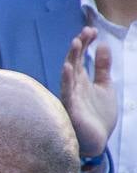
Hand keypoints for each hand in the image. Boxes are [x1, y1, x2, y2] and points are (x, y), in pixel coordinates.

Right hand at [61, 26, 115, 160]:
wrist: (98, 141)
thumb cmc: (98, 116)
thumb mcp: (106, 87)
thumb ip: (103, 68)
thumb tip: (103, 46)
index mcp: (82, 80)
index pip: (81, 57)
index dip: (86, 43)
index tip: (92, 30)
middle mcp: (74, 86)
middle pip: (74, 61)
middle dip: (79, 46)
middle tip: (85, 32)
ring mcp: (72, 96)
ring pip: (69, 74)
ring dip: (72, 58)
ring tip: (76, 42)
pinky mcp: (71, 109)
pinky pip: (67, 92)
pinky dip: (67, 80)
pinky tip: (68, 68)